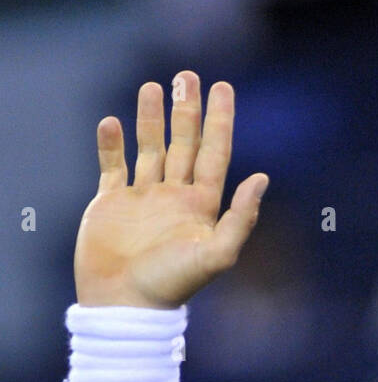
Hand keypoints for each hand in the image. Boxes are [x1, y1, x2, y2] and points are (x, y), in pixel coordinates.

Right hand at [73, 70, 267, 307]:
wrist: (124, 306)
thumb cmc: (171, 284)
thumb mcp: (216, 254)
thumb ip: (241, 218)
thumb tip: (262, 178)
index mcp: (201, 207)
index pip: (215, 154)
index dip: (220, 121)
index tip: (222, 88)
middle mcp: (174, 198)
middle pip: (184, 144)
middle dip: (187, 111)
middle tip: (187, 76)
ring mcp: (142, 199)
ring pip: (149, 148)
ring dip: (151, 119)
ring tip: (153, 87)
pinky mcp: (111, 204)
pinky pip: (112, 165)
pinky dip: (111, 143)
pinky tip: (112, 121)